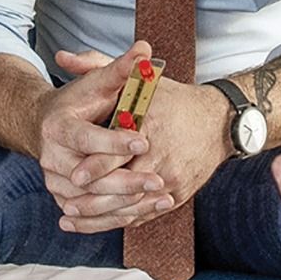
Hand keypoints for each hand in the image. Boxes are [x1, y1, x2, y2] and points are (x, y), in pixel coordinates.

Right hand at [35, 44, 165, 233]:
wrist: (47, 124)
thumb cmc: (79, 100)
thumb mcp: (98, 82)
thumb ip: (121, 68)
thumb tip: (145, 49)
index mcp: (57, 126)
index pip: (87, 138)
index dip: (115, 140)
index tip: (144, 139)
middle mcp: (50, 158)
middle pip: (90, 177)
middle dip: (126, 180)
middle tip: (159, 180)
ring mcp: (55, 181)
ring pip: (92, 201)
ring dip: (127, 202)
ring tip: (161, 195)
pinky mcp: (64, 198)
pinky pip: (92, 215)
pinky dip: (119, 215)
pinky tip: (149, 209)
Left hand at [52, 45, 230, 214]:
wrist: (219, 121)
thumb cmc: (173, 98)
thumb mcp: (140, 79)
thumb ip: (98, 66)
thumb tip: (61, 56)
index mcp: (152, 127)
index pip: (122, 152)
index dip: (97, 166)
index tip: (74, 176)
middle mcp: (164, 158)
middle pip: (125, 186)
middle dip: (94, 199)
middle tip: (67, 205)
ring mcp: (172, 180)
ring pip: (133, 207)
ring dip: (101, 217)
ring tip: (71, 219)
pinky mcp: (176, 196)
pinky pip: (145, 214)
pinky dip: (119, 220)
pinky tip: (96, 223)